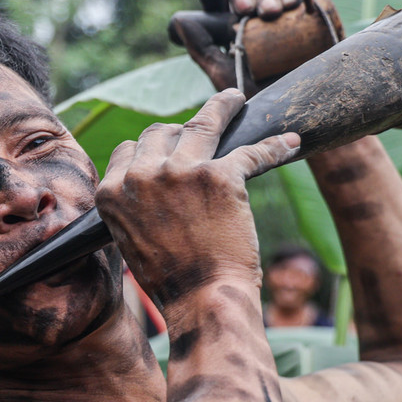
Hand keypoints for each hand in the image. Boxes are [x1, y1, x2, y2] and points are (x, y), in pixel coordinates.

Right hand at [95, 89, 299, 310]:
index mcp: (113, 192)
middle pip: (161, 131)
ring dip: (222, 106)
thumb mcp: (131, 238)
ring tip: (235, 100)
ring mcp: (181, 172)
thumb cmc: (171, 279)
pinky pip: (252, 151)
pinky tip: (289, 143)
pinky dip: (275, 146)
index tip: (169, 151)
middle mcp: (142, 176)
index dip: (151, 150)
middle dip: (181, 129)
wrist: (201, 300)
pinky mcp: (221, 176)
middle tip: (203, 125)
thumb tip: (153, 184)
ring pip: (203, 122)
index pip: (129, 149)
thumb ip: (135, 205)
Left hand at [174, 0, 302, 96]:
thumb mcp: (223, 76)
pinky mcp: (305, 22)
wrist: (295, 117)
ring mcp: (280, 20)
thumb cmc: (255, 102)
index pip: (216, 4)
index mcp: (228, 32)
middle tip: (243, 9)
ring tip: (271, 12)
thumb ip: (201, 48)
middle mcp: (253, 23)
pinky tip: (291, 4)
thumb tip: (179, 20)